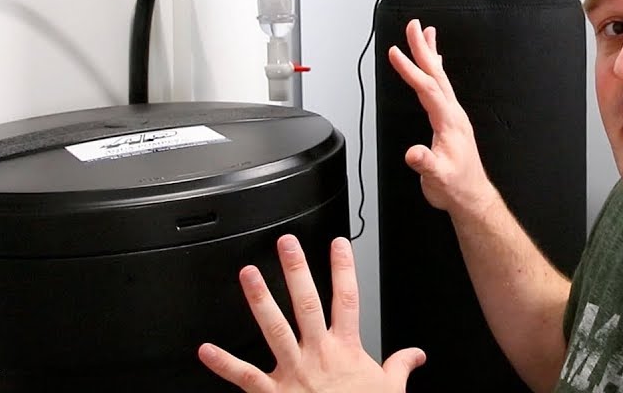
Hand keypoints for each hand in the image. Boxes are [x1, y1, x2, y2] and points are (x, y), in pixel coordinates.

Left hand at [199, 235, 424, 392]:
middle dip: (297, 271)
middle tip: (286, 244)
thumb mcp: (389, 390)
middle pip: (307, 304)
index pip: (347, 299)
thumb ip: (400, 366)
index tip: (338, 244)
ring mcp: (293, 371)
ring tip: (249, 275)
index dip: (344, 269)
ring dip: (260, 301)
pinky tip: (206, 350)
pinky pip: (245, 376)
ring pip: (274, 329)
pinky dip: (224, 364)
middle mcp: (317, 354)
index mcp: (345, 350)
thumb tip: (417, 355)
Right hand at [387, 19, 497, 215]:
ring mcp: (453, 115)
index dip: (410, 70)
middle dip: (423, 49)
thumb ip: (426, 164)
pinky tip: (434, 63)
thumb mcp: (437, 177)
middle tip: (414, 26)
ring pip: (440, 77)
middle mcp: (453, 113)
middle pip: (436, 74)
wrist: (471, 195)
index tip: (395, 53)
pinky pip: (442, 87)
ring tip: (425, 33)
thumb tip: (414, 153)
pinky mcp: (451, 119)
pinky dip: (435, 70)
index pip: (427, 89)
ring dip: (431, 54)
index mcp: (449, 122)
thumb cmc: (455, 186)